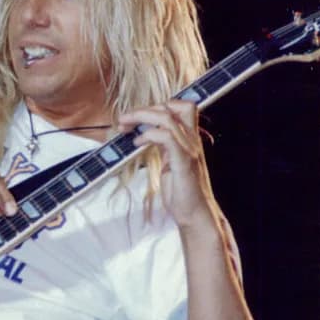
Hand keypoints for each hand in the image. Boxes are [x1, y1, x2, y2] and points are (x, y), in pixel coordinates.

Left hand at [118, 100, 217, 229]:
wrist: (195, 215)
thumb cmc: (182, 191)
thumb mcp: (170, 162)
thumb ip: (163, 146)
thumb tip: (145, 134)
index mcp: (189, 139)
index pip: (182, 106)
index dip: (159, 104)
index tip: (138, 116)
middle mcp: (191, 141)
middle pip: (171, 107)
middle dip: (142, 109)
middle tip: (123, 120)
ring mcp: (189, 151)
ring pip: (167, 118)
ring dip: (141, 118)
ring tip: (125, 128)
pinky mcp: (183, 163)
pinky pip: (167, 137)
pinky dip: (148, 135)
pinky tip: (137, 144)